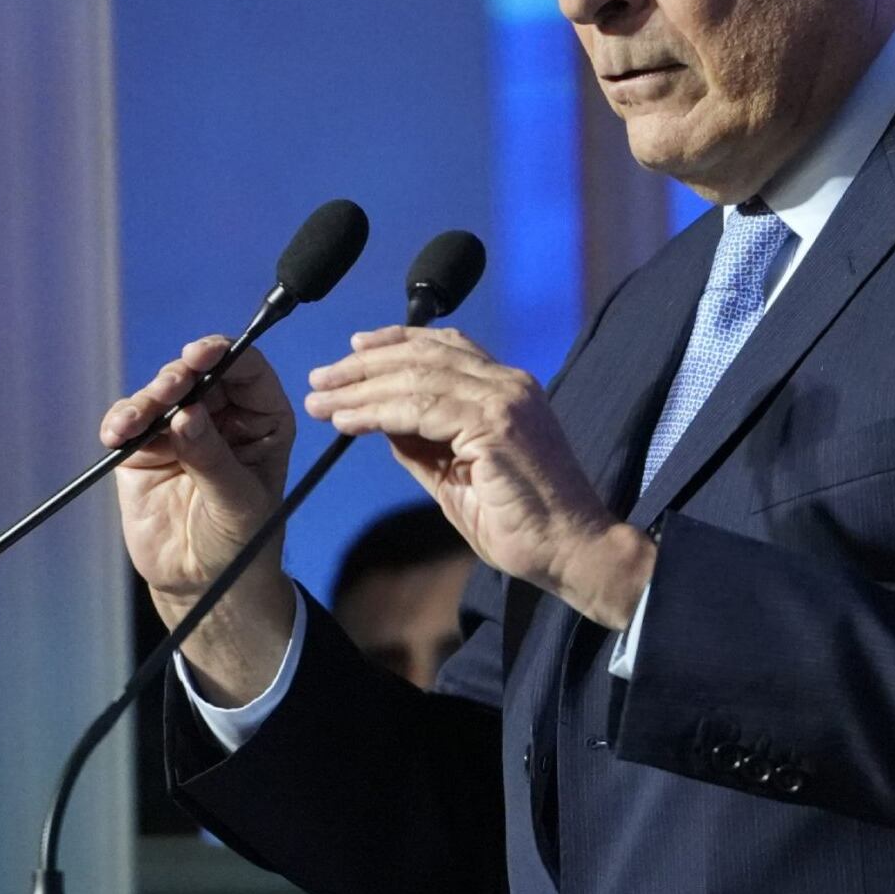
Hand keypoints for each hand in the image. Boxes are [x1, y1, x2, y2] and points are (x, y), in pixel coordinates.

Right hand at [103, 336, 296, 700]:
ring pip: (160, 394)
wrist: (203, 584)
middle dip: (179, 376)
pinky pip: (128, 422)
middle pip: (198, 373)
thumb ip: (212, 457)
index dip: (225, 354)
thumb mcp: (237, 502)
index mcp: (261, 419)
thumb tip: (186, 412)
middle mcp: (222, 415)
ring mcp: (180, 429)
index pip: (247, 370)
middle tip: (167, 391)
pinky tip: (117, 435)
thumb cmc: (240, 543)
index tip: (201, 355)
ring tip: (135, 423)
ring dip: (146, 400)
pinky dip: (120, 422)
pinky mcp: (144, 449)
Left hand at [303, 326, 655, 628]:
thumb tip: (382, 422)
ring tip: (322, 399)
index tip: (356, 348)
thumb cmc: (522, 523)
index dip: (397, 341)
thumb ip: (424, 445)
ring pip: (417, 377)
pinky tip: (348, 420)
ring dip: (361, 387)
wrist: (574, 551)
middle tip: (321, 377)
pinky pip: (421, 409)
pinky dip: (378, 411)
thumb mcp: (458, 476)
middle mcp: (508, 384)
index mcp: (507, 388)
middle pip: (424, 354)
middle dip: (365, 364)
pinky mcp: (495, 426)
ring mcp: (504, 401)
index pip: (445, 346)